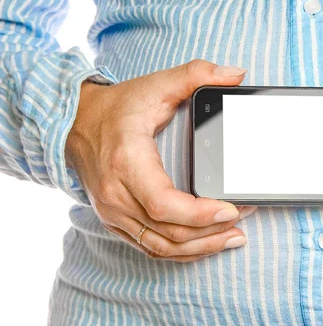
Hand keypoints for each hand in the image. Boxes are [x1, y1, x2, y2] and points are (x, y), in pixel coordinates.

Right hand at [66, 60, 256, 261]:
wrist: (75, 124)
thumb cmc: (117, 108)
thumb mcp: (156, 85)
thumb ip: (196, 75)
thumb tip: (236, 73)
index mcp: (127, 163)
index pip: (164, 204)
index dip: (200, 214)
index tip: (231, 208)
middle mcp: (117, 195)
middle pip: (169, 232)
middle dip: (211, 232)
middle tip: (243, 222)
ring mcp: (114, 213)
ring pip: (161, 247)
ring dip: (200, 248)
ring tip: (233, 238)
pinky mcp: (116, 221)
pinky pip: (151, 247)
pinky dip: (181, 251)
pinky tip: (205, 245)